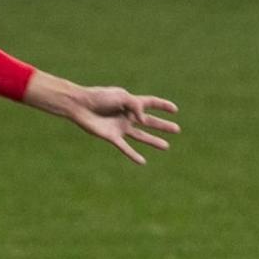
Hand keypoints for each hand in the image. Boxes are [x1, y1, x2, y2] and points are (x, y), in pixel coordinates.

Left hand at [27, 73, 179, 164]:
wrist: (80, 106)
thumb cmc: (99, 97)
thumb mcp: (121, 96)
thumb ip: (136, 106)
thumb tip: (143, 120)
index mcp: (130, 102)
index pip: (151, 103)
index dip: (163, 106)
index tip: (175, 110)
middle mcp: (127, 115)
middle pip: (149, 121)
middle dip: (163, 126)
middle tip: (177, 130)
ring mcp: (120, 127)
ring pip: (141, 136)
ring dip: (153, 141)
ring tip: (166, 146)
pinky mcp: (112, 137)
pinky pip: (125, 148)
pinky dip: (133, 155)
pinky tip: (142, 162)